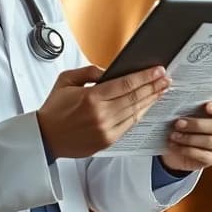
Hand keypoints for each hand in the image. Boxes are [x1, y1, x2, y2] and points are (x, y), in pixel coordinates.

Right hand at [36, 65, 169, 158]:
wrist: (45, 138)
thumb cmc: (54, 109)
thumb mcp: (67, 80)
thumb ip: (90, 72)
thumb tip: (111, 71)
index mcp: (91, 98)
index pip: (126, 84)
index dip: (145, 77)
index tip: (158, 70)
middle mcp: (101, 115)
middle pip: (135, 98)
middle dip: (154, 87)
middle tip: (166, 79)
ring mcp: (105, 130)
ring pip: (135, 112)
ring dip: (151, 100)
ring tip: (162, 90)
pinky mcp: (107, 141)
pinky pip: (129, 125)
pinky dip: (140, 114)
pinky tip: (147, 106)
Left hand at [159, 101, 211, 171]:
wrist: (173, 145)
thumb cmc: (182, 123)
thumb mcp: (182, 110)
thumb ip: (184, 101)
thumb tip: (175, 93)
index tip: (206, 106)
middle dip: (197, 124)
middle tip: (179, 123)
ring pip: (211, 142)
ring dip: (190, 139)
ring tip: (174, 136)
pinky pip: (205, 156)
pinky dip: (188, 151)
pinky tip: (175, 146)